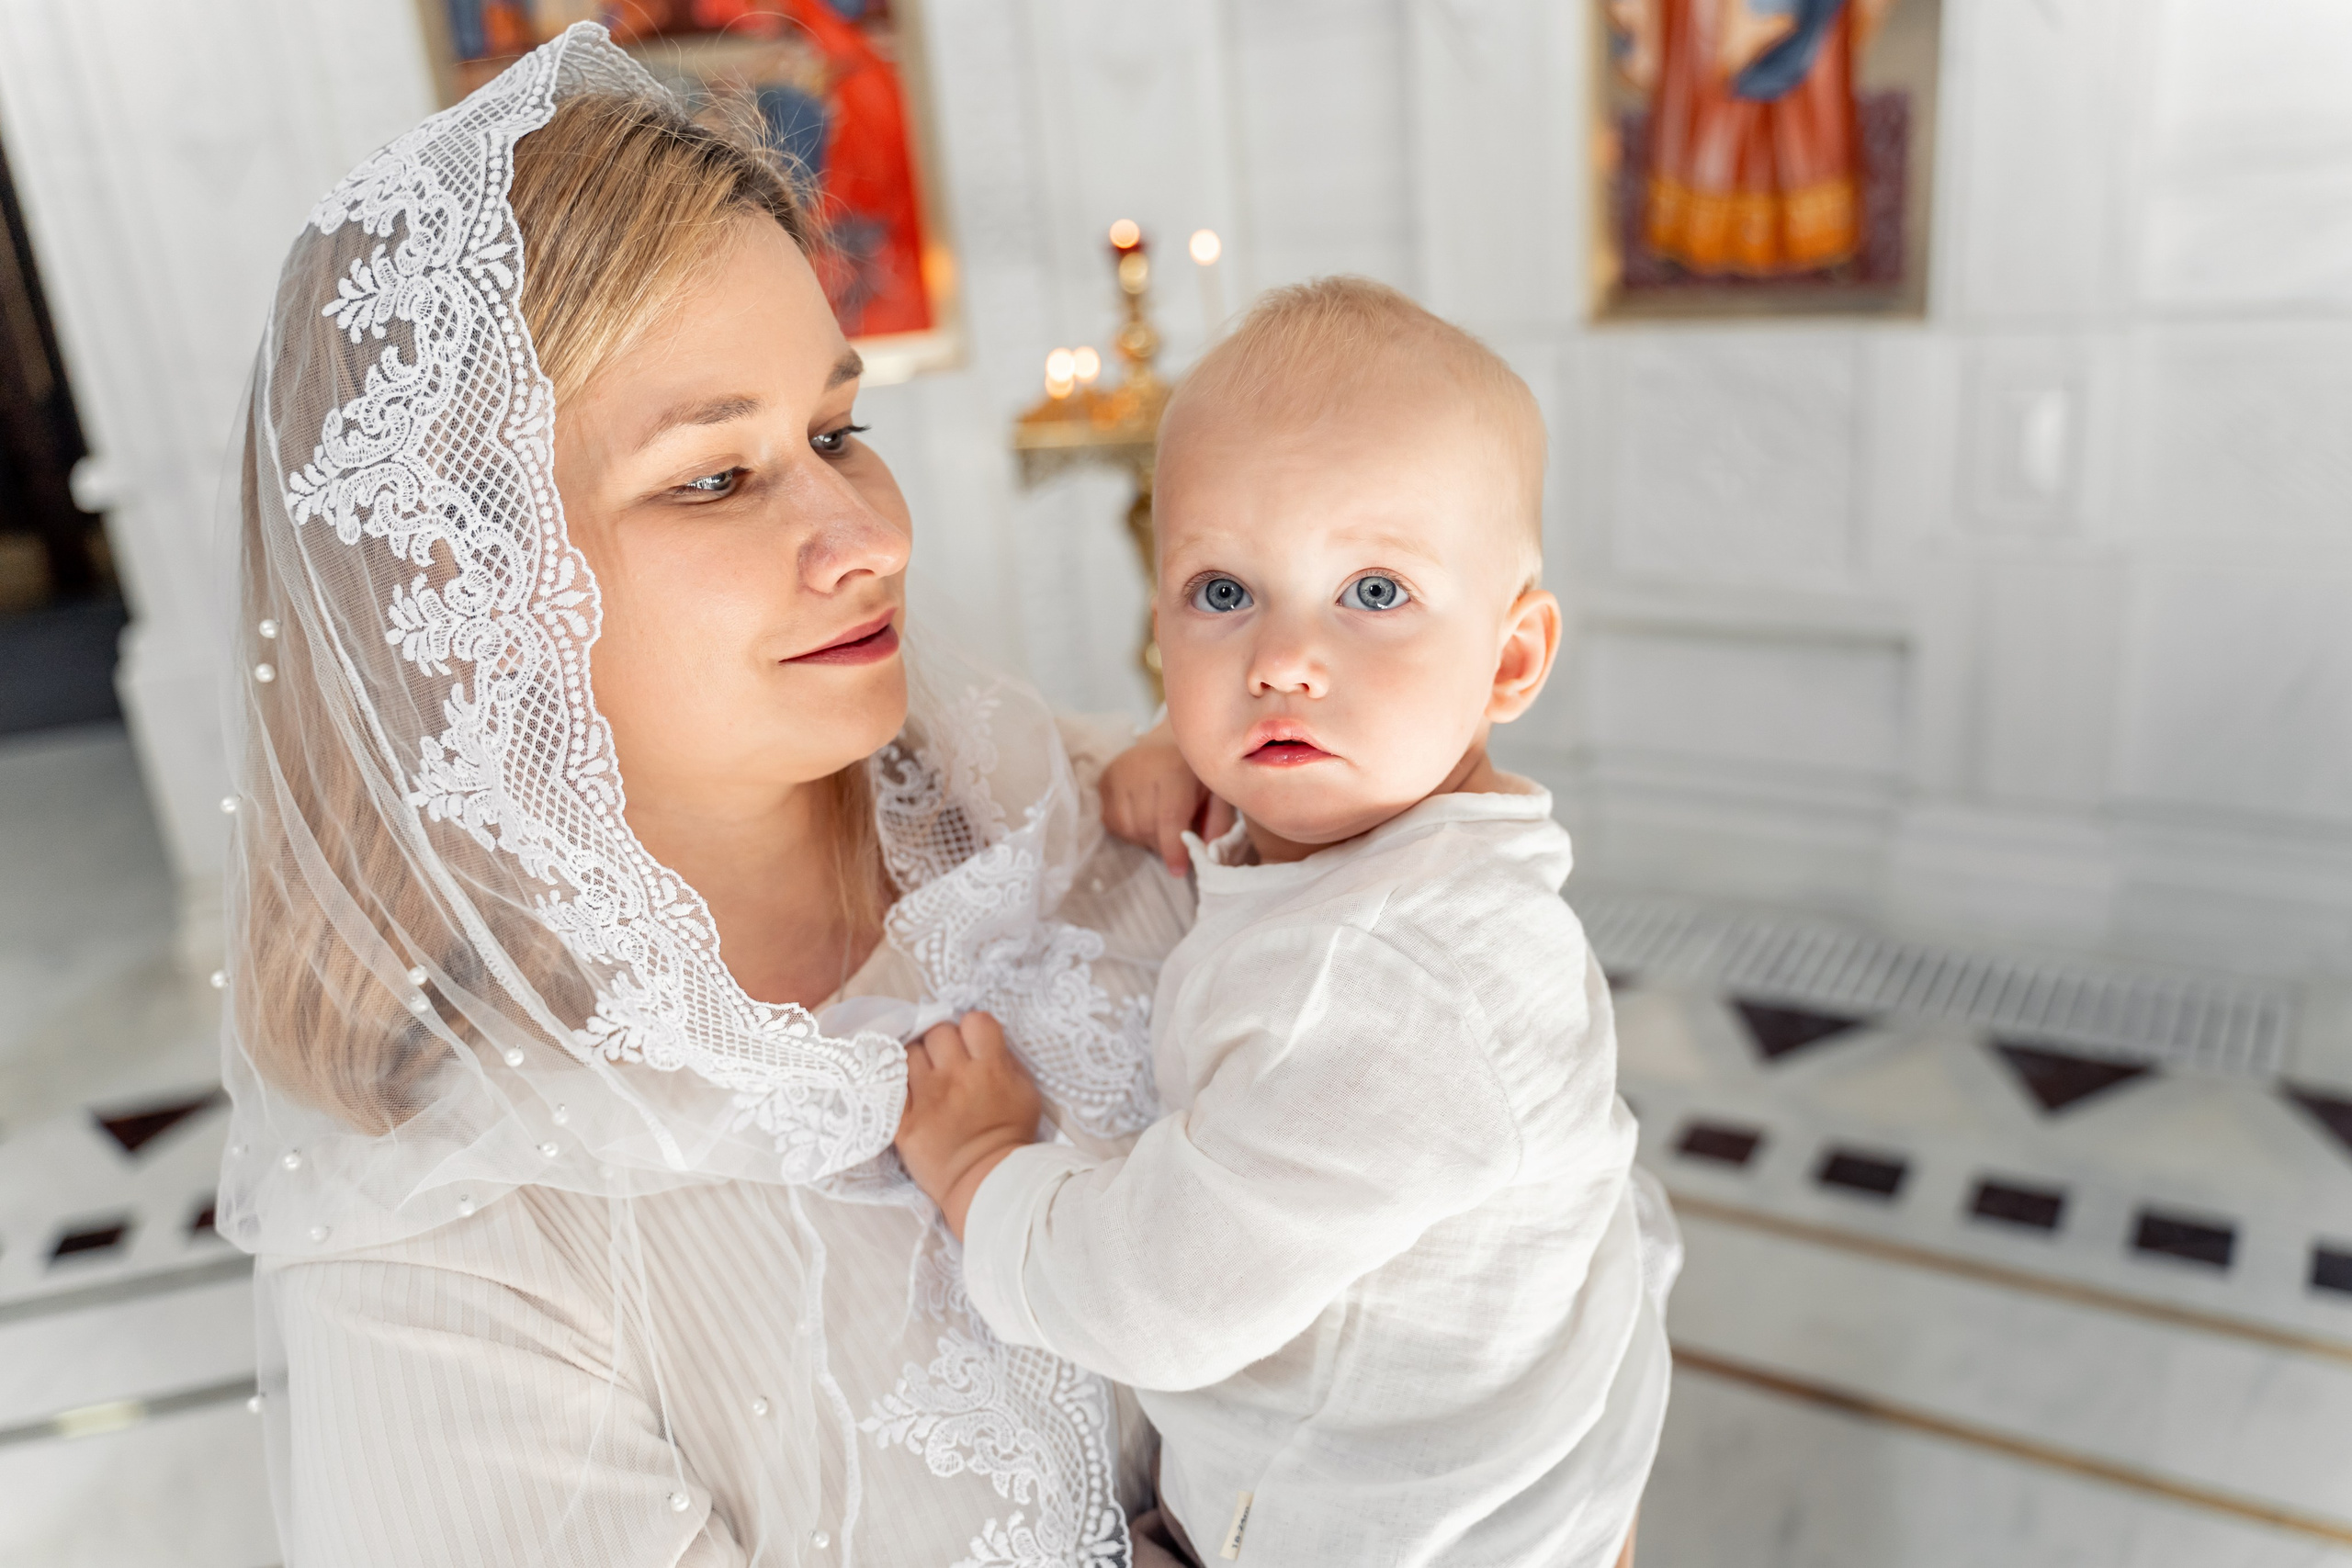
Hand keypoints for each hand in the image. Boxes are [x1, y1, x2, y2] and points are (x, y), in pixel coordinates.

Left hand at [896, 1010, 1042, 1236]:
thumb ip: (1004, 1061)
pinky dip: (895, 1083)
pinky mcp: (903, 1121)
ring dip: (916, 1060)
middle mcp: (956, 1077)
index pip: (975, 1020)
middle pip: (938, 1032)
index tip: (971, 1044)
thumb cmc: (1009, 1138)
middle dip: (942, 1043)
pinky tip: (906, 1091)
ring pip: (908, 1052)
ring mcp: (926, 1098)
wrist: (987, 1184)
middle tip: (946, 1062)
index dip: (972, 1029)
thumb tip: (981, 1039)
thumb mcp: (1024, 1092)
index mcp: (991, 1069)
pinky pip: (888, 1085)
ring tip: (923, 1078)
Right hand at [1100, 718, 1234, 875]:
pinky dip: (1128, 829)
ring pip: (1125, 826)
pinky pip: (1111, 820)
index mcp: (1175, 769)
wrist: (1171, 739)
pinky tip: (1143, 817)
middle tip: (1175, 842)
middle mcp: (1141, 768)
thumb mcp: (1218, 794)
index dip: (1173, 849)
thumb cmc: (1198, 772)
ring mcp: (1119, 771)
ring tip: (1160, 827)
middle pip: (1145, 826)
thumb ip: (1218, 824)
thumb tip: (1207, 855)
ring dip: (1143, 838)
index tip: (1179, 871)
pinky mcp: (1105, 777)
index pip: (1169, 818)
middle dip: (1161, 844)